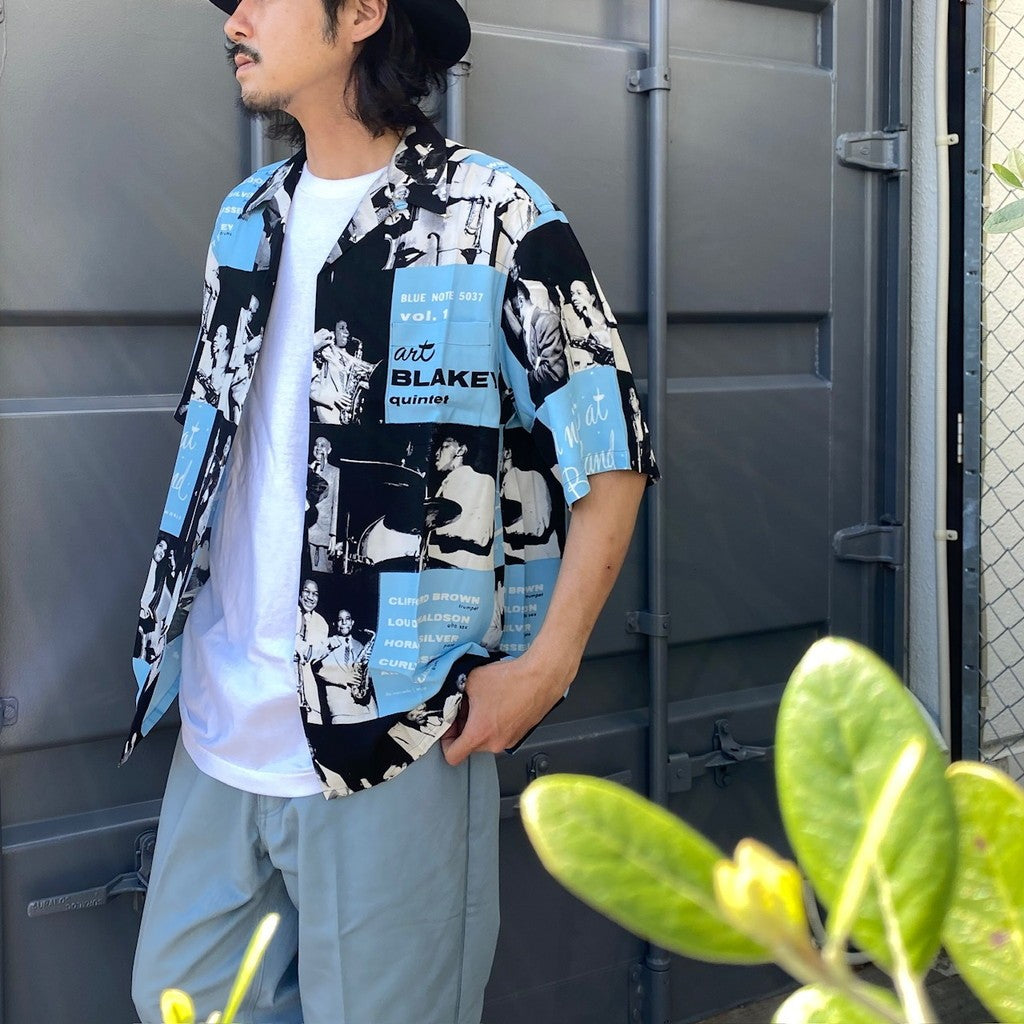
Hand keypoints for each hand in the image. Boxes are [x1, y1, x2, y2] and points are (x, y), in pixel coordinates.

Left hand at [440, 657, 569, 766]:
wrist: (541, 677)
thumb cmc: (511, 679)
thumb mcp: (472, 679)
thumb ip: (456, 691)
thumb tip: (452, 694)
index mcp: (479, 734)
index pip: (453, 756)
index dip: (445, 742)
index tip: (448, 729)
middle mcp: (495, 743)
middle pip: (470, 746)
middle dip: (464, 728)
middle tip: (465, 708)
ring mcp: (510, 740)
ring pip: (486, 740)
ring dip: (481, 725)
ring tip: (484, 703)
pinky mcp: (521, 734)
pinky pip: (501, 734)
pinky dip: (496, 723)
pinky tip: (499, 703)